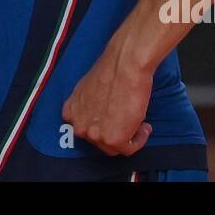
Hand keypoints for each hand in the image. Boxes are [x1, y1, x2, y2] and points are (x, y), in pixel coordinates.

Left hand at [62, 41, 154, 156]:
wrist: (124, 66)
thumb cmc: (111, 71)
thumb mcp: (88, 90)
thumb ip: (89, 107)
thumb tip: (101, 113)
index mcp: (70, 112)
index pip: (86, 129)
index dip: (102, 126)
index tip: (114, 121)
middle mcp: (78, 126)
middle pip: (99, 140)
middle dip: (114, 132)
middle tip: (128, 123)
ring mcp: (94, 135)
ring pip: (113, 147)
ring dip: (127, 136)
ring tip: (139, 123)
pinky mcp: (113, 139)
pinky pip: (129, 148)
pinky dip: (138, 140)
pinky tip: (144, 127)